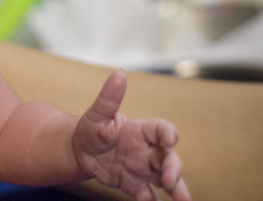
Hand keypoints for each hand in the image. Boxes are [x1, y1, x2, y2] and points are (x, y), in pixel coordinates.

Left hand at [73, 70, 190, 200]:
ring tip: (183, 199)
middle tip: (170, 180)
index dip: (167, 133)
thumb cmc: (91, 128)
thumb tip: (119, 73)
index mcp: (141, 130)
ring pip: (165, 179)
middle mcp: (147, 150)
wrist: (80, 151)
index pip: (160, 129)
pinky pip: (147, 194)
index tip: (171, 138)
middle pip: (168, 158)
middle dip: (173, 168)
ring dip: (175, 188)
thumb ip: (109, 97)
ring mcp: (143, 169)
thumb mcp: (97, 113)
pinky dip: (151, 200)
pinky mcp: (135, 185)